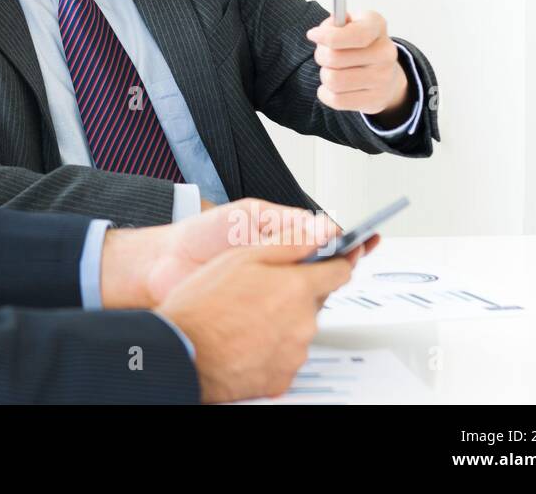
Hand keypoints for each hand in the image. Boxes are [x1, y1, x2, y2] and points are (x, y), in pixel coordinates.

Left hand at [100, 198, 339, 308]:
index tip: (371, 239)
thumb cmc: (201, 235)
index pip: (326, 242)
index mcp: (283, 239)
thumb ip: (286, 222)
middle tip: (341, 261)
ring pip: (310, 297)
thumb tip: (326, 226)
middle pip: (325, 272)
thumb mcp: (247, 216)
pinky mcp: (260, 315)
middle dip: (335, 268)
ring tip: (315, 279)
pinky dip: (293, 314)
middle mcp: (282, 267)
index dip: (350, 243)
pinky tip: (294, 307)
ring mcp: (272, 293)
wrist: (164, 263)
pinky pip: (286, 319)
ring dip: (315, 291)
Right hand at [156, 240, 371, 402]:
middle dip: (295, 294)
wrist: (181, 351)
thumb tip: (323, 232)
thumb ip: (288, 243)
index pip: (340, 271)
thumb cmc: (202, 304)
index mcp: (297, 287)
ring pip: (299, 330)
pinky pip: (285, 357)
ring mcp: (294, 353)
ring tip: (245, 318)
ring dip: (281, 322)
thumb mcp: (241, 257)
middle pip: (315, 301)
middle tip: (260, 291)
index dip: (333, 263)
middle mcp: (303, 322)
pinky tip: (244, 340)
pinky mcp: (282, 378)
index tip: (328, 263)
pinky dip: (270, 349)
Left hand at [305, 10, 409, 119]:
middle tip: (324, 56)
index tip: (312, 35)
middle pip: (334, 58)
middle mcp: (385, 52)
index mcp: (377, 26)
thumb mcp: (347, 24)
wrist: (382, 72)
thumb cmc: (356, 44)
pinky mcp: (376, 99)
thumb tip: (321, 33)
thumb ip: (334, 23)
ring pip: (333, 80)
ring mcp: (383, 78)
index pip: (356, 35)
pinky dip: (325, 94)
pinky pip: (337, 100)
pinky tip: (331, 87)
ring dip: (324, 75)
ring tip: (332, 70)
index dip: (328, 36)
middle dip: (321, 56)